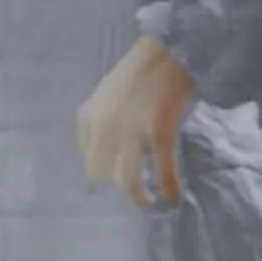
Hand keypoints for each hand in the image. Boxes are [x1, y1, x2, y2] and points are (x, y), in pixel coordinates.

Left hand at [78, 35, 195, 210]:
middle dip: (118, 188)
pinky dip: (169, 189)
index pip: (88, 159)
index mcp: (87, 118)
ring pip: (128, 179)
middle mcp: (103, 128)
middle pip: (102, 173)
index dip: (103, 173)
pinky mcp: (158, 133)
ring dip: (138, 197)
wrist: (165, 55)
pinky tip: (173, 199)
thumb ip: (102, 124)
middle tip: (136, 195)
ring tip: (149, 205)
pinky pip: (162, 171)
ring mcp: (129, 131)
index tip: (117, 182)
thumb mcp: (106, 100)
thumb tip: (109, 153)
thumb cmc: (139, 75)